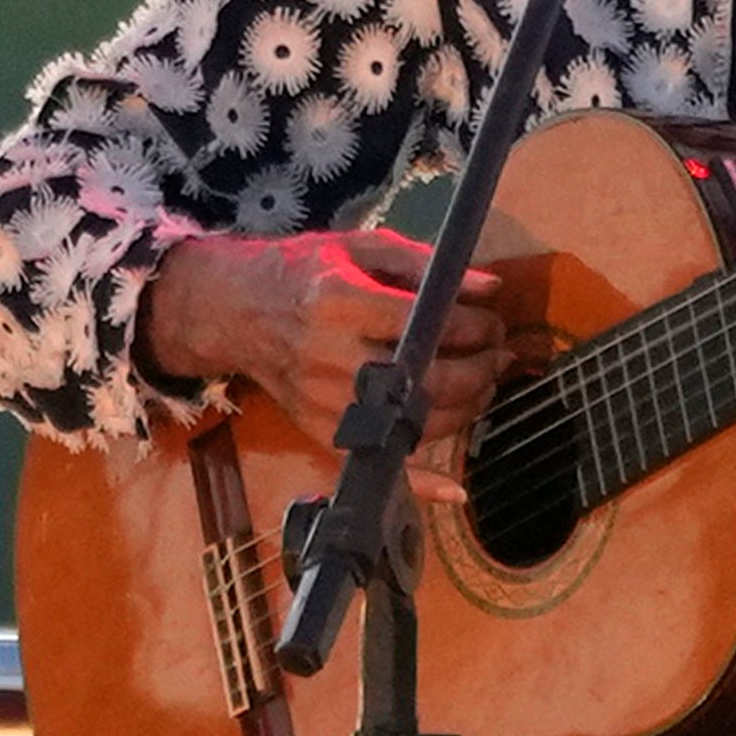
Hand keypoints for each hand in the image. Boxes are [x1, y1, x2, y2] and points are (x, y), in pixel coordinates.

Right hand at [136, 223, 508, 459]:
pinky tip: (453, 487)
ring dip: (464, 409)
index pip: (427, 323)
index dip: (474, 325)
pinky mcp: (318, 431)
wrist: (237, 310)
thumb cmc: (304, 271)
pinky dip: (419, 480)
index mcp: (340, 301)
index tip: (493, 319)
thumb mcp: (361, 249)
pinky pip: (378, 461)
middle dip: (480, 369)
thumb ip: (425, 265)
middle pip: (427, 381)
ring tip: (482, 384)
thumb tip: (491, 290)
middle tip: (498, 353)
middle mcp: (330, 357)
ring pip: (414, 424)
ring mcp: (323, 401)